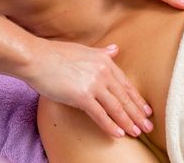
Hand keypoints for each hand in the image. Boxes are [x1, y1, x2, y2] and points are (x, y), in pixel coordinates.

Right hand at [26, 39, 153, 137]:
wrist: (35, 58)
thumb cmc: (54, 54)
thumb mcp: (82, 50)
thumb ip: (101, 52)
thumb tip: (115, 49)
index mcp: (104, 61)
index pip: (126, 84)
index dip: (137, 99)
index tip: (146, 110)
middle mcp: (102, 72)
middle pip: (125, 97)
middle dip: (138, 114)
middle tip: (148, 126)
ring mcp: (93, 84)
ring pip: (116, 108)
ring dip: (128, 122)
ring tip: (137, 133)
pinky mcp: (81, 96)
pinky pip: (100, 115)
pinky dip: (110, 126)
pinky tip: (118, 134)